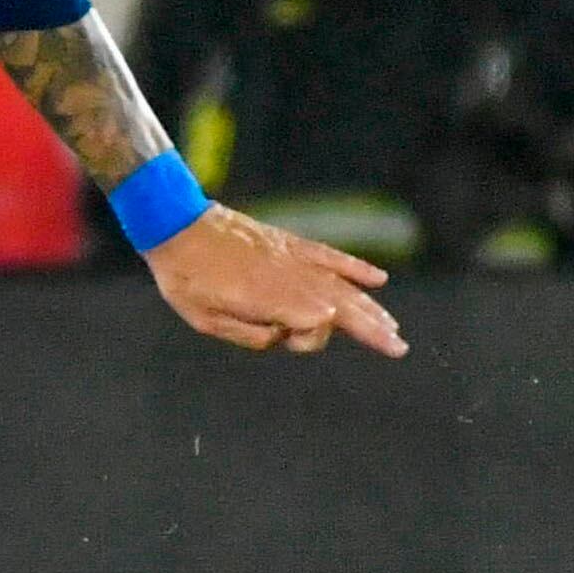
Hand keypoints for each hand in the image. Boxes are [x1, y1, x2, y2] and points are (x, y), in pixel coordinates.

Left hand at [145, 205, 406, 358]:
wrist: (175, 224)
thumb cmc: (185, 278)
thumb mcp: (206, 320)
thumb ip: (248, 334)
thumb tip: (283, 335)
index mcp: (269, 298)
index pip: (314, 325)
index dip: (307, 339)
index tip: (284, 339)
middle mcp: (289, 277)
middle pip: (341, 306)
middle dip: (371, 329)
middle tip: (398, 347)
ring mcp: (293, 258)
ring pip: (341, 285)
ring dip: (370, 306)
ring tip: (392, 326)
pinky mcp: (289, 244)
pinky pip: (329, 256)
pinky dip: (355, 267)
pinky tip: (378, 280)